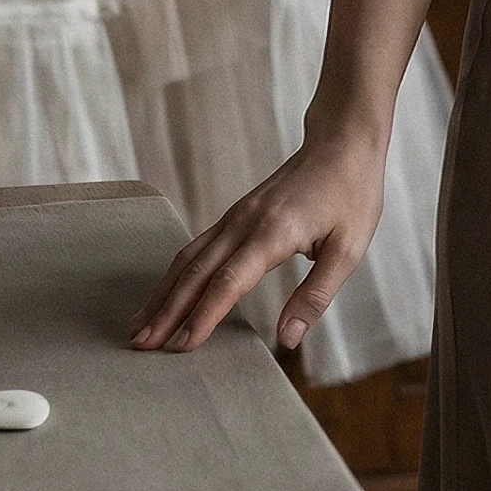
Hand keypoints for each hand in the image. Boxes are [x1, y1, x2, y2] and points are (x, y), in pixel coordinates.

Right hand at [130, 126, 386, 355]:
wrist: (342, 142)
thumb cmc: (351, 195)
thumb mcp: (348, 249)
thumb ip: (315, 296)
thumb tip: (288, 340)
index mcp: (272, 233)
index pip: (227, 282)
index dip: (203, 317)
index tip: (180, 347)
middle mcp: (244, 223)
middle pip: (195, 273)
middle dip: (166, 312)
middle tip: (141, 347)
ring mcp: (236, 216)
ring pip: (188, 258)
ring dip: (162, 294)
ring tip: (139, 327)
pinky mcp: (235, 215)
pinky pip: (197, 247)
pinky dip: (175, 274)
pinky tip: (165, 293)